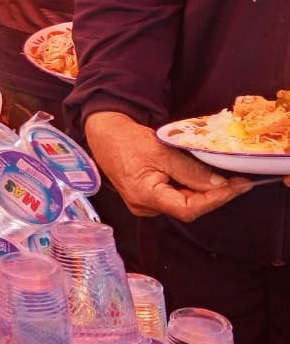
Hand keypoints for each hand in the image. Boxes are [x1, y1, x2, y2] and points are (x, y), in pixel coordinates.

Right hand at [85, 112, 251, 221]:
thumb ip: (190, 171)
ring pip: (182, 202)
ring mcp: (144, 204)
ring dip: (201, 190)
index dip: (216, 199)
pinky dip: (189, 187)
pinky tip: (200, 177)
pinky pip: (174, 197)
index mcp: (145, 197)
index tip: (238, 186)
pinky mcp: (146, 198)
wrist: (105, 134)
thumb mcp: (161, 152)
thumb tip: (219, 185)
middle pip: (187, 207)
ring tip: (220, 175)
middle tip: (236, 179)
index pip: (189, 208)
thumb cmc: (128, 140)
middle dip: (212, 194)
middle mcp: (144, 207)